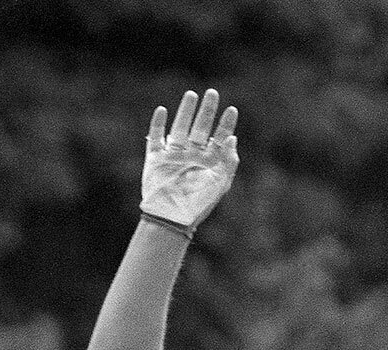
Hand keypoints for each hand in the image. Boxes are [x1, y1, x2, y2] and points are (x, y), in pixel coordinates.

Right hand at [142, 89, 238, 228]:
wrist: (172, 218)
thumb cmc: (199, 204)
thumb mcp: (220, 182)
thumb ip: (228, 160)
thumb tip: (232, 137)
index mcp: (208, 162)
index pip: (219, 137)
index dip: (226, 123)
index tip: (232, 109)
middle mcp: (192, 156)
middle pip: (200, 128)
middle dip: (206, 111)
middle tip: (212, 92)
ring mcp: (173, 156)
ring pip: (180, 128)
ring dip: (185, 111)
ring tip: (191, 94)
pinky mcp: (156, 159)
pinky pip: (156, 138)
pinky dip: (158, 124)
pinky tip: (162, 110)